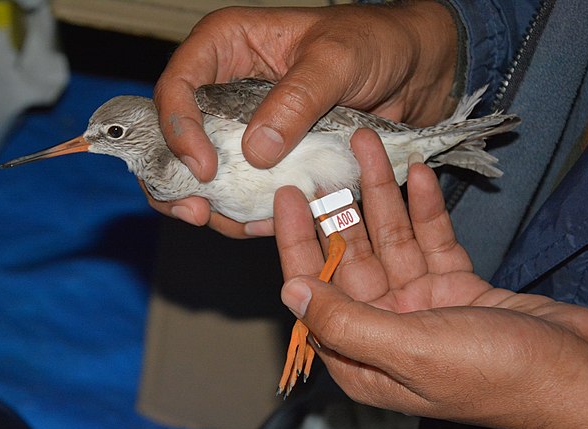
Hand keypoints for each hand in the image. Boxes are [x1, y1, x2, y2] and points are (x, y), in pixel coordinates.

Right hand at [152, 2, 457, 235]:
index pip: (176, 87)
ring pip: (204, 176)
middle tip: (195, 213)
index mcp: (226, 47)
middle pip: (173, 139)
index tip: (204, 168)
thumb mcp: (337, 60)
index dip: (178, 129)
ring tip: (240, 225)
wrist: (414, 70)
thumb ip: (297, 99)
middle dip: (177, 182)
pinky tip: (264, 226)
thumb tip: (255, 152)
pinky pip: (243, 192)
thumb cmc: (375, 43)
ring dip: (214, 207)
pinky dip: (249, 213)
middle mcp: (223, 90)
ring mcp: (242, 130)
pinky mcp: (266, 161)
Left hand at [274, 129, 587, 428]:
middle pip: (350, 259)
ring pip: (390, 241)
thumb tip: (291, 292)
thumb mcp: (409, 350)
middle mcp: (383, 330)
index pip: (315, 290)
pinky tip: (417, 173)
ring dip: (382, 195)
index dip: (296, 242)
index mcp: (361, 357)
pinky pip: (431, 240)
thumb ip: (345, 322)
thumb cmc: (494, 376)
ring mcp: (420, 307)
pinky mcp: (456, 287)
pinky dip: (424, 209)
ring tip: (371, 146)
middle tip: (330, 156)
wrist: (578, 376)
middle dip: (340, 207)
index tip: (287, 195)